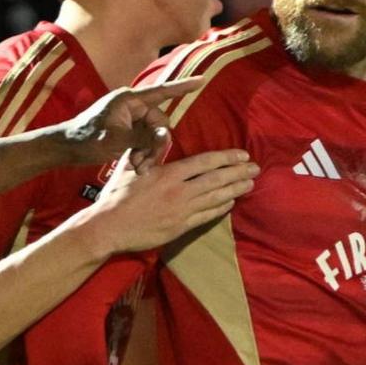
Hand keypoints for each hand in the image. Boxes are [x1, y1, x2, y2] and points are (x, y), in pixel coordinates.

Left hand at [56, 75, 209, 165]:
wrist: (66, 149)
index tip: (202, 80)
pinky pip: (143, 141)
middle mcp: (131, 106)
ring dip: (149, 153)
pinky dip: (142, 153)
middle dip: (156, 145)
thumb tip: (166, 136)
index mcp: (129, 100)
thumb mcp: (116, 141)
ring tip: (138, 168)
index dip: (183, 87)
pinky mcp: (125, 130)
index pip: (162, 91)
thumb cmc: (86, 140)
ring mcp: (128, 119)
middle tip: (145, 164)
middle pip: (159, 123)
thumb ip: (144, 138)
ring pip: (152, 135)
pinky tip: (135, 166)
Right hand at [83, 149, 256, 254]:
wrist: (109, 227)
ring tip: (250, 184)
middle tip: (255, 169)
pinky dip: (220, 208)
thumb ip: (150, 151)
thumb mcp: (131, 166)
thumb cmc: (117, 195)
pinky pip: (206, 216)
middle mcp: (179, 191)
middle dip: (238, 173)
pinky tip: (230, 202)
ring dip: (235, 190)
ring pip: (215, 198)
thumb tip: (163, 136)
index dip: (226, 158)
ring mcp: (181, 211)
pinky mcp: (180, 228)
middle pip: (216, 180)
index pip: (205, 163)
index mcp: (168, 174)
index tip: (242, 155)